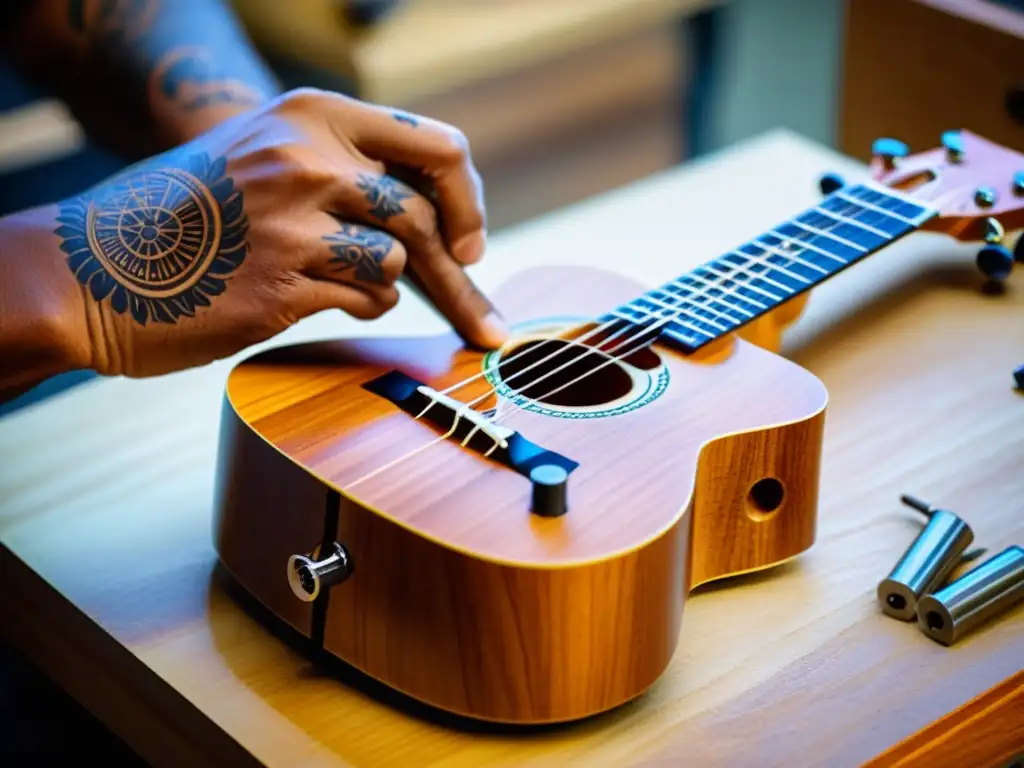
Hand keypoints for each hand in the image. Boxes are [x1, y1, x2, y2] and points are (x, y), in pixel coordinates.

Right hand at [46, 87, 505, 377]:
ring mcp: (296, 221)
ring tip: (338, 287)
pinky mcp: (283, 284)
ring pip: (395, 262)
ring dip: (382, 286)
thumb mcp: (262, 155)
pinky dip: (357, 308)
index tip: (471, 242)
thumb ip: (342, 167)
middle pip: (427, 219)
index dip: (468, 200)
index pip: (438, 148)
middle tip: (483, 323)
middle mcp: (310, 159)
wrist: (91, 268)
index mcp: (312, 116)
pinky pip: (363, 300)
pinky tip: (319, 301)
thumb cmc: (185, 218)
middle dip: (462, 279)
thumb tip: (432, 214)